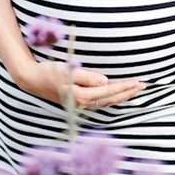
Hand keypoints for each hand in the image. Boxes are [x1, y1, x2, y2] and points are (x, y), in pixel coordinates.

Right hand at [16, 59, 145, 108]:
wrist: (30, 79)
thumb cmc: (48, 72)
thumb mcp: (66, 71)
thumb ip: (86, 76)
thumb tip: (105, 81)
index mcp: (81, 95)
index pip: (109, 91)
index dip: (125, 87)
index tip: (139, 82)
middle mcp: (82, 102)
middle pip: (111, 99)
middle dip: (128, 92)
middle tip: (144, 86)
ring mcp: (80, 103)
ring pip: (107, 102)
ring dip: (122, 96)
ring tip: (136, 90)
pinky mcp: (78, 100)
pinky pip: (100, 101)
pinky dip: (112, 98)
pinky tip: (117, 95)